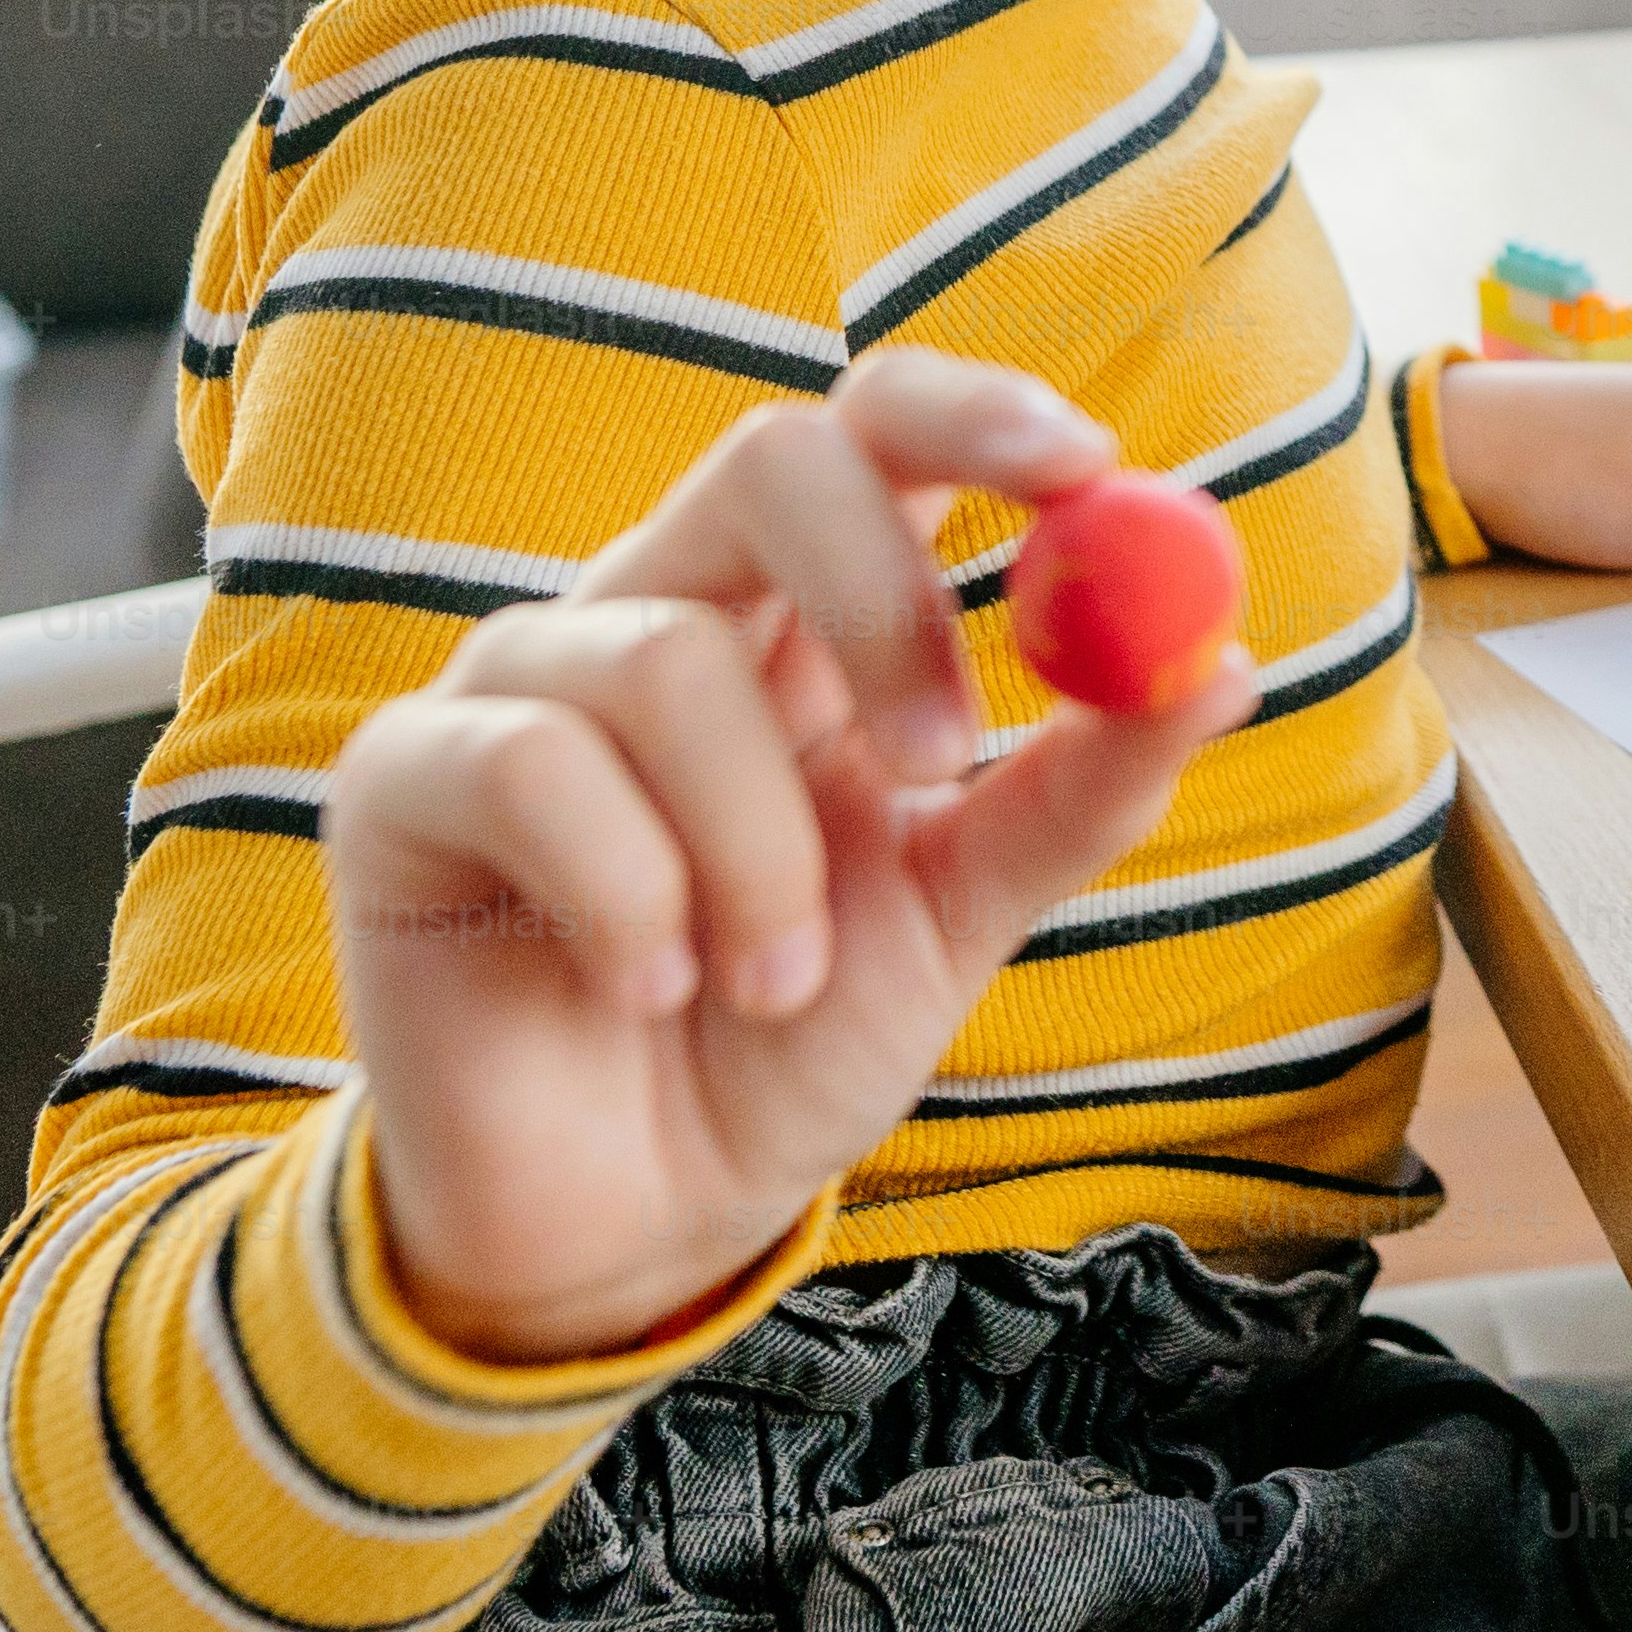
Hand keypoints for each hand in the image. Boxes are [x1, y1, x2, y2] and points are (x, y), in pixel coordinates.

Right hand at [327, 352, 1250, 1366]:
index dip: (975, 415)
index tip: (1087, 469)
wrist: (636, 1216)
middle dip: (884, 604)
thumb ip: (1078, 790)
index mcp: (799, 616)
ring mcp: (519, 681)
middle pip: (771, 462)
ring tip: (764, 980)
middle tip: (941, 761)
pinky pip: (535, 769)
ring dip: (756, 853)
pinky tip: (642, 988)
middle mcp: (660, 607)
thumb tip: (1226, 663)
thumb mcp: (964, 915)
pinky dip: (630, 900)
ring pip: (667, 661)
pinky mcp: (405, 777)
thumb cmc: (793, 1038)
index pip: (873, 428)